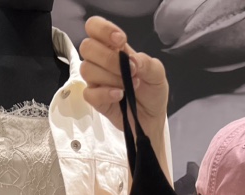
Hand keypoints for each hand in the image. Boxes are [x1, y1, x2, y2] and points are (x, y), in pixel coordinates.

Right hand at [80, 16, 169, 141]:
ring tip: (131, 86)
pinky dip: (105, 93)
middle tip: (131, 71)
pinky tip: (120, 95)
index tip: (121, 41)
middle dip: (109, 58)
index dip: (103, 29)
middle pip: (87, 47)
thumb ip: (147, 63)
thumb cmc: (152, 91)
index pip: (94, 27)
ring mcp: (96, 81)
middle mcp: (100, 62)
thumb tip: (132, 60)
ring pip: (87, 70)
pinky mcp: (96, 100)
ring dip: (111, 77)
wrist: (152, 118)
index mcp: (113, 48)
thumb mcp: (157, 73)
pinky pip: (89, 93)